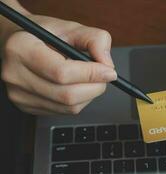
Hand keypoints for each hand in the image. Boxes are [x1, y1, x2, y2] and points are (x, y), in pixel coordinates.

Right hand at [1, 15, 116, 114]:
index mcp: (21, 49)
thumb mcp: (71, 28)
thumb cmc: (45, 34)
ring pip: (69, 107)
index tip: (109, 71)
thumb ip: (95, 40)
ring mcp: (19, 95)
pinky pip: (64, 111)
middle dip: (95, 87)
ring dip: (89, 95)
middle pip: (67, 95)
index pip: (62, 72)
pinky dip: (79, 101)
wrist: (21, 42)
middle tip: (105, 76)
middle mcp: (15, 75)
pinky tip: (76, 86)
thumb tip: (107, 65)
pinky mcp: (27, 107)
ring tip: (89, 78)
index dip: (91, 74)